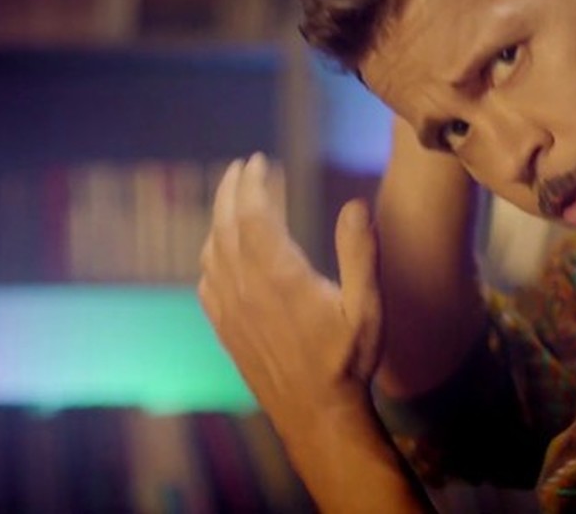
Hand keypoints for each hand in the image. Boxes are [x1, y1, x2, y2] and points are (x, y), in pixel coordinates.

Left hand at [198, 153, 382, 431]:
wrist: (316, 416)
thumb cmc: (348, 362)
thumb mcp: (367, 307)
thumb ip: (360, 253)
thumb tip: (355, 204)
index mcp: (279, 276)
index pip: (253, 214)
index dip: (251, 183)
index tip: (258, 160)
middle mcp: (246, 289)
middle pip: (226, 225)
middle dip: (231, 190)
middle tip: (240, 168)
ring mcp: (230, 311)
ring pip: (212, 251)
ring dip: (219, 219)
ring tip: (233, 200)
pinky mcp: (226, 330)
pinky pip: (207, 281)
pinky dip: (211, 255)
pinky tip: (222, 252)